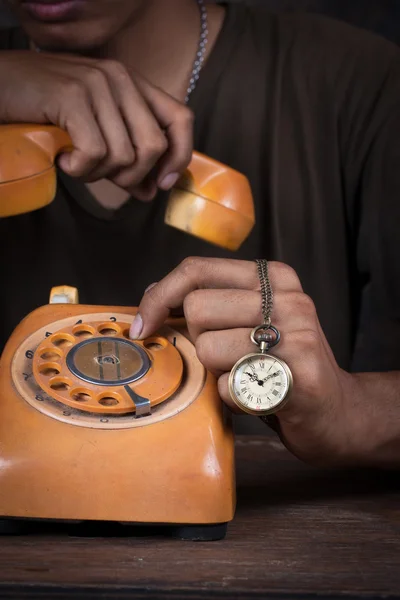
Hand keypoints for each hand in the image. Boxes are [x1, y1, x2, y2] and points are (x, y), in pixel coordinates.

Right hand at [0, 51, 192, 199]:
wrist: (1, 85)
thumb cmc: (47, 110)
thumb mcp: (95, 130)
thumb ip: (126, 156)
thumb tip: (152, 191)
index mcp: (132, 84)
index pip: (181, 119)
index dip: (179, 156)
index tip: (161, 183)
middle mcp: (120, 78)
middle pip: (154, 146)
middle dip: (131, 177)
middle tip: (102, 176)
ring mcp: (97, 84)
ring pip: (124, 155)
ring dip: (99, 175)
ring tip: (76, 164)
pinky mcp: (72, 96)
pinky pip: (95, 153)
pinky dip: (79, 169)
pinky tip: (63, 160)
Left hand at [130, 257, 364, 466]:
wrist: (340, 413)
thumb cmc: (282, 367)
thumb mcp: (253, 321)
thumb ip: (214, 303)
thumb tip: (152, 296)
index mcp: (273, 277)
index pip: (196, 269)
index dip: (159, 296)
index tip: (143, 326)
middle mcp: (287, 298)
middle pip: (196, 309)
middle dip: (198, 342)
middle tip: (227, 357)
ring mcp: (297, 333)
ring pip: (208, 348)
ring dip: (215, 372)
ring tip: (246, 376)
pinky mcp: (299, 374)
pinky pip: (229, 385)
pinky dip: (232, 398)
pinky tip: (258, 397)